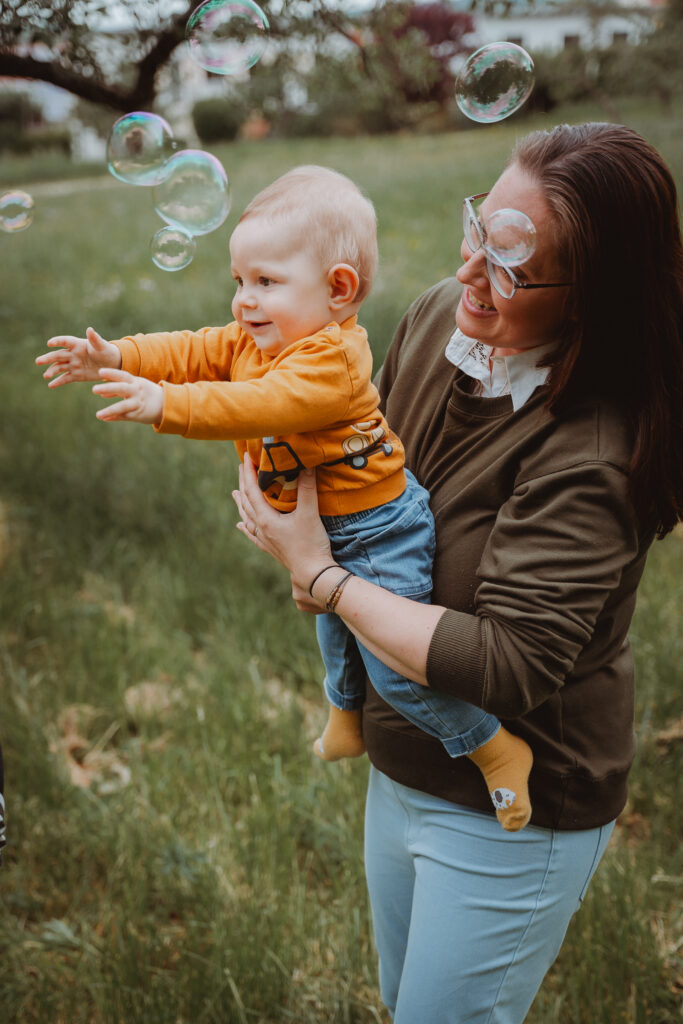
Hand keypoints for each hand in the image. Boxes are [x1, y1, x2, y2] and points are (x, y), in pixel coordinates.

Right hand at [35, 327, 120, 386]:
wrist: (111, 364)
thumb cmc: (106, 351)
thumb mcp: (101, 345)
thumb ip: (95, 339)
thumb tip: (90, 329)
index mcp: (77, 344)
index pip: (65, 341)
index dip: (57, 341)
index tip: (49, 343)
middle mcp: (72, 354)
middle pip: (58, 355)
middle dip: (48, 358)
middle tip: (38, 361)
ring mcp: (73, 365)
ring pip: (59, 367)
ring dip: (52, 371)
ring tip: (46, 376)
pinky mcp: (76, 375)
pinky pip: (65, 378)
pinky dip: (58, 382)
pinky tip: (51, 385)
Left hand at [92, 368, 163, 424]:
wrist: (166, 405)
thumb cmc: (146, 392)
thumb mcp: (135, 386)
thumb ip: (118, 389)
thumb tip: (102, 395)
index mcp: (135, 382)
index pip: (123, 376)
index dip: (112, 373)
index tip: (100, 372)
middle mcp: (136, 391)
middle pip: (122, 388)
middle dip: (108, 388)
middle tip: (94, 389)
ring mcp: (137, 403)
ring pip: (123, 406)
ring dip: (110, 410)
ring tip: (98, 415)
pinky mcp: (138, 414)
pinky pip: (124, 416)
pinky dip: (114, 417)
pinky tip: (104, 418)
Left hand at [232, 456, 334, 611]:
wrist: (314, 574)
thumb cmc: (311, 544)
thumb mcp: (310, 513)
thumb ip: (307, 488)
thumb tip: (306, 464)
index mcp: (266, 519)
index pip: (252, 490)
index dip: (248, 472)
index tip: (246, 457)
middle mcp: (261, 529)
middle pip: (247, 502)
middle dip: (243, 484)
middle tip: (240, 468)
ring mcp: (265, 540)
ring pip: (247, 518)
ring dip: (241, 504)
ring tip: (234, 493)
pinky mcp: (271, 549)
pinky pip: (253, 535)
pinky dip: (245, 527)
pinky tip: (240, 525)